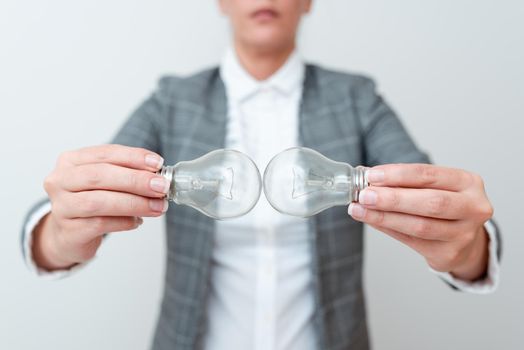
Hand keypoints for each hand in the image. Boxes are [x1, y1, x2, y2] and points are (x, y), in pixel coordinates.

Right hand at [33, 144, 169, 270]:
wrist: (69, 235)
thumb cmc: (92, 201)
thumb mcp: (107, 182)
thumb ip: (127, 173)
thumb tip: (158, 176)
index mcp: (71, 160)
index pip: (105, 153)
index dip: (133, 157)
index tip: (158, 163)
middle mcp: (61, 180)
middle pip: (100, 175)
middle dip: (136, 180)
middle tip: (162, 186)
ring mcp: (62, 206)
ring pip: (99, 202)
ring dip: (135, 203)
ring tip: (157, 206)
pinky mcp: (69, 230)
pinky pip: (100, 224)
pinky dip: (124, 221)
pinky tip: (138, 221)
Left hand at [348, 164, 493, 280]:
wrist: (465, 238)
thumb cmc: (445, 204)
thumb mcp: (434, 187)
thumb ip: (406, 183)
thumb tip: (369, 179)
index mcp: (468, 183)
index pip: (429, 174)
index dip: (398, 175)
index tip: (372, 176)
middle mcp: (473, 208)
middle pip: (430, 203)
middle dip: (393, 199)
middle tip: (364, 195)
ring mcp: (464, 234)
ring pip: (419, 226)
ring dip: (384, 216)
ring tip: (359, 209)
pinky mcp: (449, 254)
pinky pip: (411, 240)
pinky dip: (387, 228)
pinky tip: (371, 220)